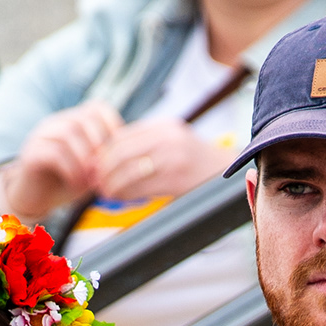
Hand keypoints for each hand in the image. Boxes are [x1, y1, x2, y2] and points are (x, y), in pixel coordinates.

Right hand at [0, 102, 125, 217]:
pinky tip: (76, 183)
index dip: (112, 127)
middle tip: (103, 171)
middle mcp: (56, 123)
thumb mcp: (92, 170)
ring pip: (68, 134)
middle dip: (99, 146)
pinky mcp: (31, 153)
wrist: (35, 199)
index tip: (118, 153)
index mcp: (72, 121)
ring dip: (84, 160)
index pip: (97, 108)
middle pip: (83, 119)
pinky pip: (54, 153)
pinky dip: (70, 169)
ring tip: (90, 180)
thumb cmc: (66, 184)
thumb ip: (107, 161)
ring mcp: (41, 136)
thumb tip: (134, 158)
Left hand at [90, 114, 228, 207]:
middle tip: (95, 182)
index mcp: (164, 126)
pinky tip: (120, 199)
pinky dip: (126, 195)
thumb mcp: (174, 143)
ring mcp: (172, 158)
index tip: (95, 165)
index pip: (122, 135)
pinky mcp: (176, 180)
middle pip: (121, 151)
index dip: (104, 151)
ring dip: (112, 184)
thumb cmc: (198, 164)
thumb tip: (112, 157)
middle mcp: (167, 138)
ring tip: (105, 193)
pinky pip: (141, 188)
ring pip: (128, 170)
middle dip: (103, 169)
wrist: (230, 174)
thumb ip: (148, 145)